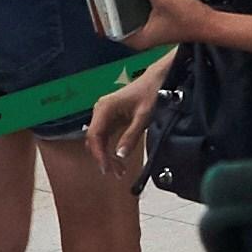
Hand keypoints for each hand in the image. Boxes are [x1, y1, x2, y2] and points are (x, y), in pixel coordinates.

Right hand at [85, 67, 165, 181]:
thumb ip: (131, 136)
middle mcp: (100, 111)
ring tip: (119, 170)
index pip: (94, 136)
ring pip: (99, 140)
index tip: (106, 168)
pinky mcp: (110, 118)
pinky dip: (111, 148)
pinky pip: (106, 137)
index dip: (98, 154)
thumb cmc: (150, 93)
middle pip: (94, 140)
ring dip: (107, 155)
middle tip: (116, 173)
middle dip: (103, 158)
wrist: (157, 79)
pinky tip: (118, 159)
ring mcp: (104, 114)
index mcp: (104, 108)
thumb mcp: (143, 117)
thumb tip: (120, 156)